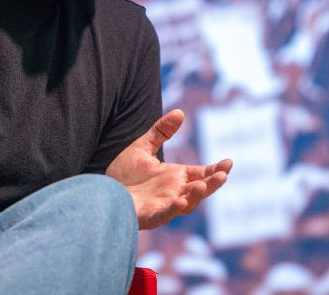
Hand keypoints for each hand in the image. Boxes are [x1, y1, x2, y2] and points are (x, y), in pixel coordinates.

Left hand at [106, 109, 231, 229]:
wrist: (100, 192)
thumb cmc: (123, 175)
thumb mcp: (142, 148)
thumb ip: (160, 132)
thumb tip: (180, 112)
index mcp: (175, 177)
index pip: (201, 174)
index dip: (215, 170)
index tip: (228, 162)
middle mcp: (173, 192)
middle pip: (199, 189)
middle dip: (213, 183)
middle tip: (224, 174)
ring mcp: (162, 205)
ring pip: (185, 204)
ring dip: (196, 196)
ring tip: (204, 185)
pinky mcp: (148, 216)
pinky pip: (163, 215)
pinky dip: (172, 210)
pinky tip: (179, 202)